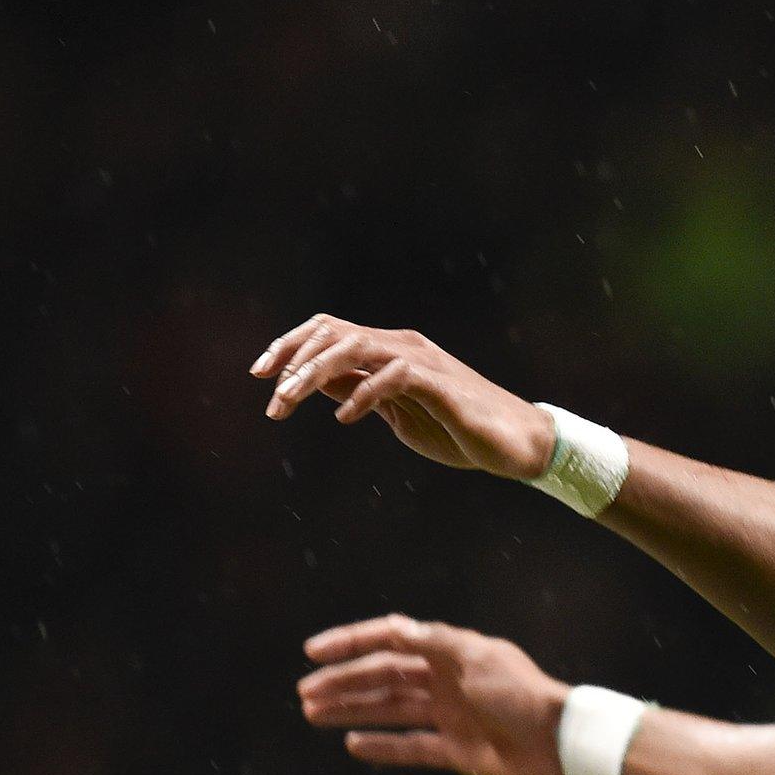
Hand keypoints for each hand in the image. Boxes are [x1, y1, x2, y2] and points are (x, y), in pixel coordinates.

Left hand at [252, 314, 555, 479]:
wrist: (515, 443)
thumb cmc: (457, 428)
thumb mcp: (395, 413)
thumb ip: (360, 392)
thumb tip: (317, 384)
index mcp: (389, 350)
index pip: (329, 331)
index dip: (290, 346)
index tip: (259, 374)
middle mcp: (402, 345)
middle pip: (334, 332)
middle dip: (293, 361)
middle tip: (271, 400)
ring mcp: (422, 361)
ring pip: (356, 346)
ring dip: (316, 372)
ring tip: (290, 401)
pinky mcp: (440, 383)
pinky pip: (394, 375)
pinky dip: (364, 393)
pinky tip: (345, 417)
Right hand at [299, 615, 569, 774]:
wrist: (559, 744)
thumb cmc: (520, 694)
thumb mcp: (477, 658)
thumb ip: (434, 643)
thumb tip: (394, 629)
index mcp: (449, 652)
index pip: (391, 641)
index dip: (352, 643)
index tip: (314, 652)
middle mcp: (445, 681)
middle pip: (384, 677)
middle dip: (344, 682)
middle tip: (305, 693)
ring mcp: (449, 716)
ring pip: (390, 710)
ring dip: (352, 709)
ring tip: (314, 714)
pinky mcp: (455, 751)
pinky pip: (410, 747)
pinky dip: (382, 746)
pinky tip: (352, 743)